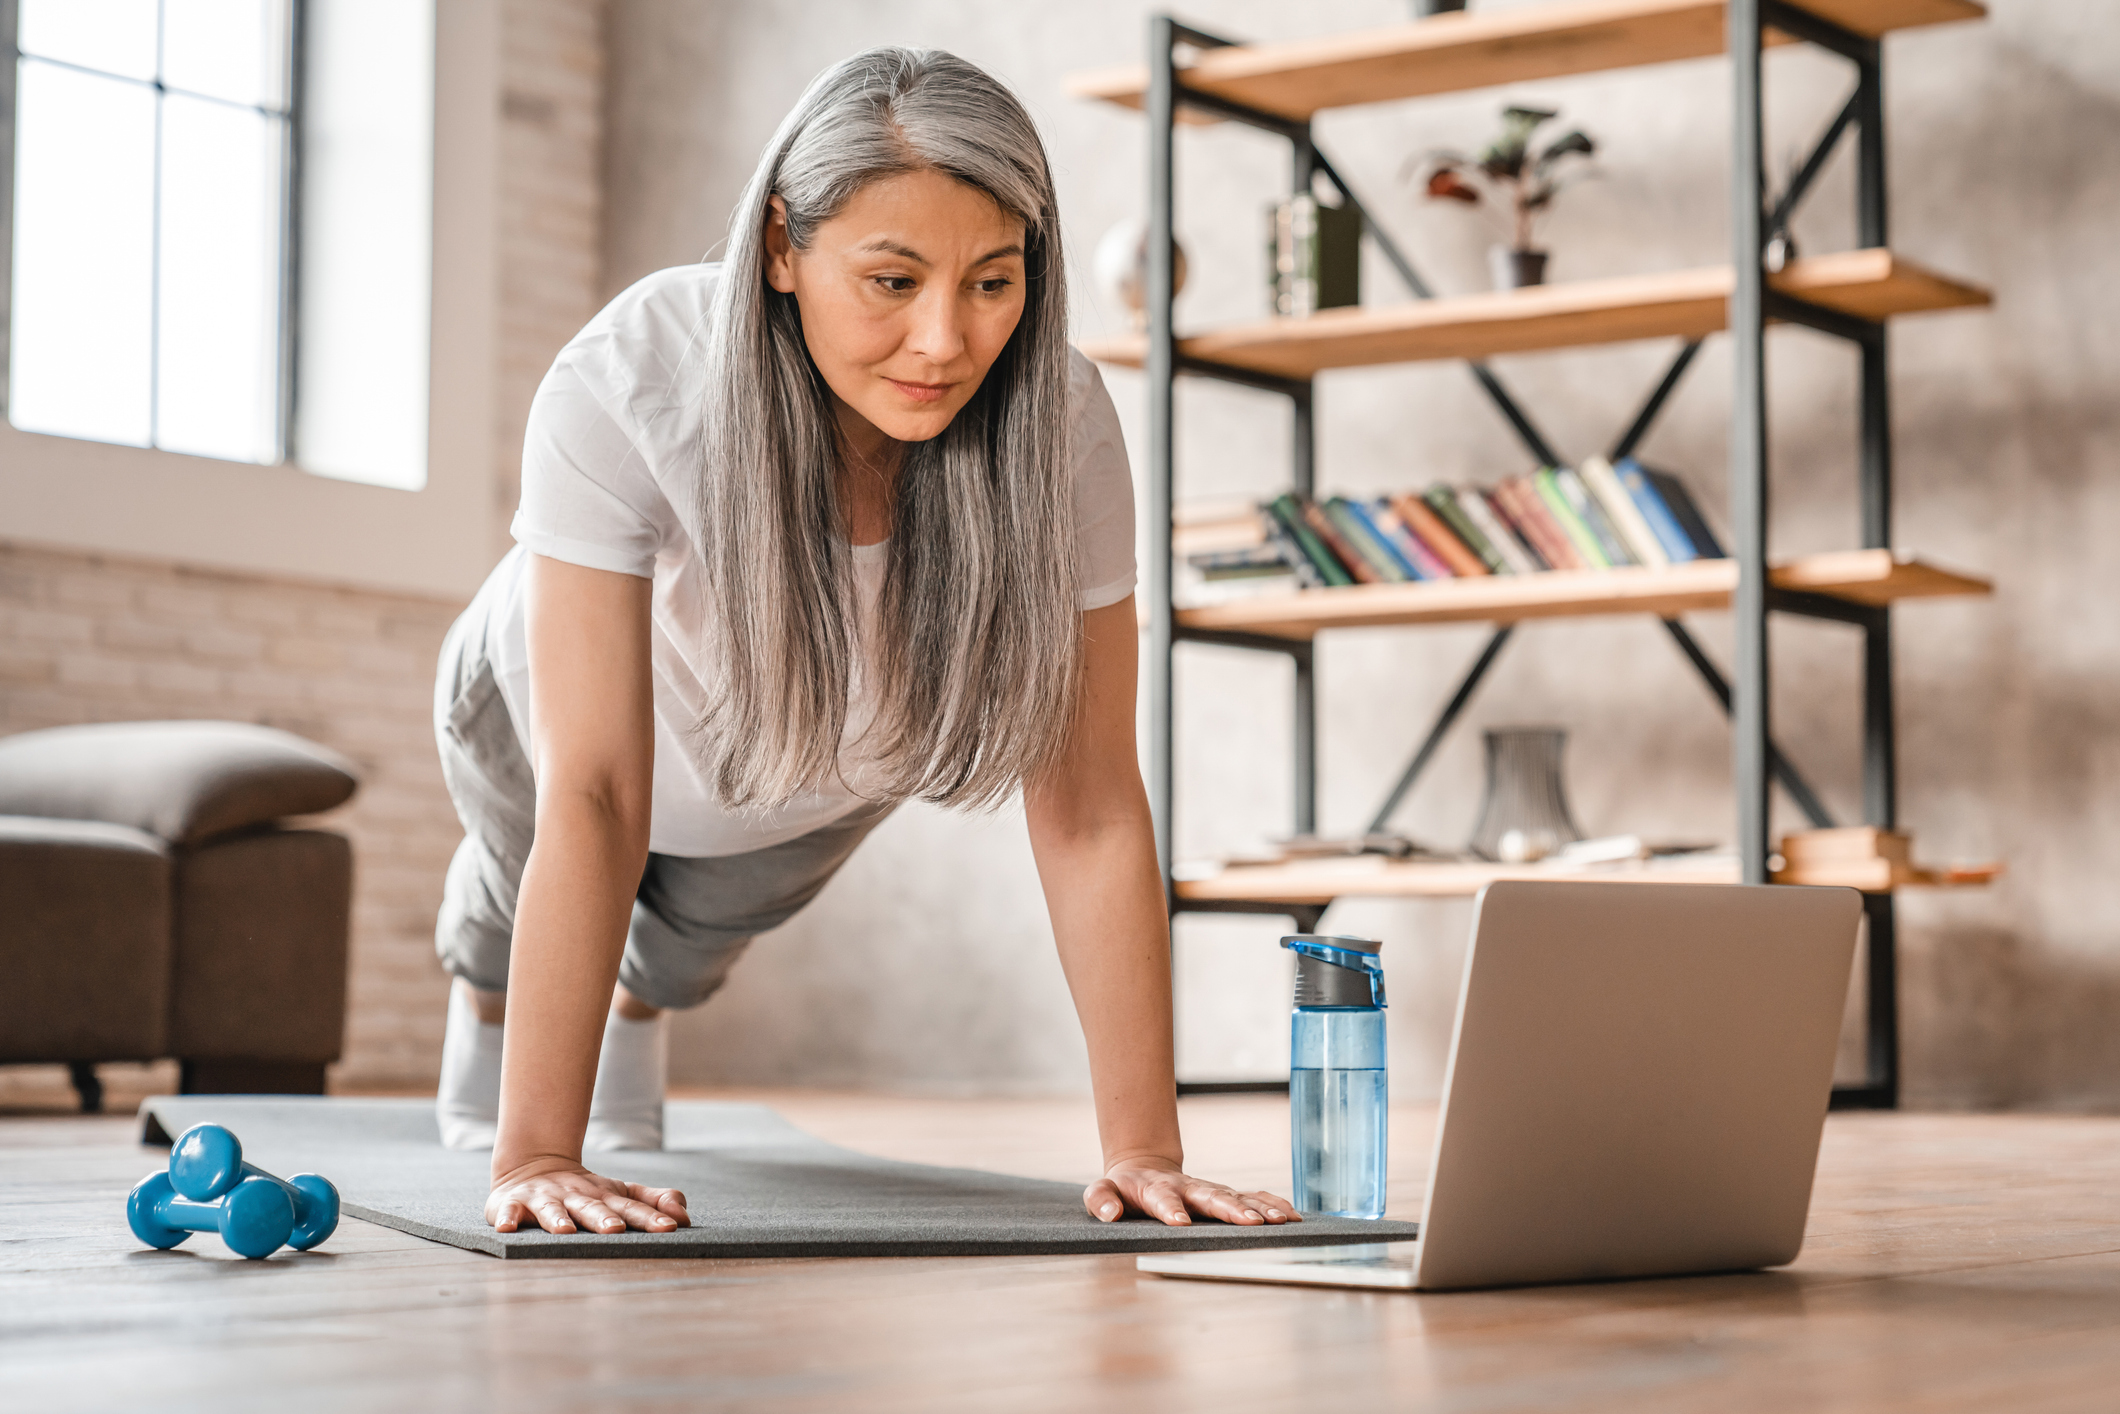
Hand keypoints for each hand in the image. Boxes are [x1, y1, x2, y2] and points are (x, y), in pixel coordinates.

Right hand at [486, 1155, 690, 1233]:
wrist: (532, 1167)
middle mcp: (576, 1196)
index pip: (631, 1208)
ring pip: (552, 1210)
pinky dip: (506, 1218)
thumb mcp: (621, 1194)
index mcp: (605, 1196)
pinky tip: (506, 1227)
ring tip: (564, 1231)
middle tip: (615, 1229)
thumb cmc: (585, 1192)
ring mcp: (544, 1199)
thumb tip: (684, 1217)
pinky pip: (507, 1212)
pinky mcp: (513, 1204)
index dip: (650, 1217)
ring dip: (557, 1220)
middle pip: (592, 1208)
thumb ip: (654, 1202)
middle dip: (603, 1219)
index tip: (669, 1227)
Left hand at [1084, 1154, 1300, 1227]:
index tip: (1180, 1223)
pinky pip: (1250, 1196)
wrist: (1143, 1167)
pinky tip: (1291, 1215)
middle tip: (1250, 1222)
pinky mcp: (1223, 1194)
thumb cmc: (1122, 1188)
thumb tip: (1110, 1212)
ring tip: (1280, 1220)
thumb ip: (1100, 1199)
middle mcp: (1187, 1187)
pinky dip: (1270, 1203)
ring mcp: (1207, 1189)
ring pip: (1235, 1196)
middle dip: (1229, 1209)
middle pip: (1209, 1196)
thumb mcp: (1102, 1191)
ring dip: (1257, 1207)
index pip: (1162, 1198)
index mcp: (1155, 1189)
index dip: (1170, 1209)